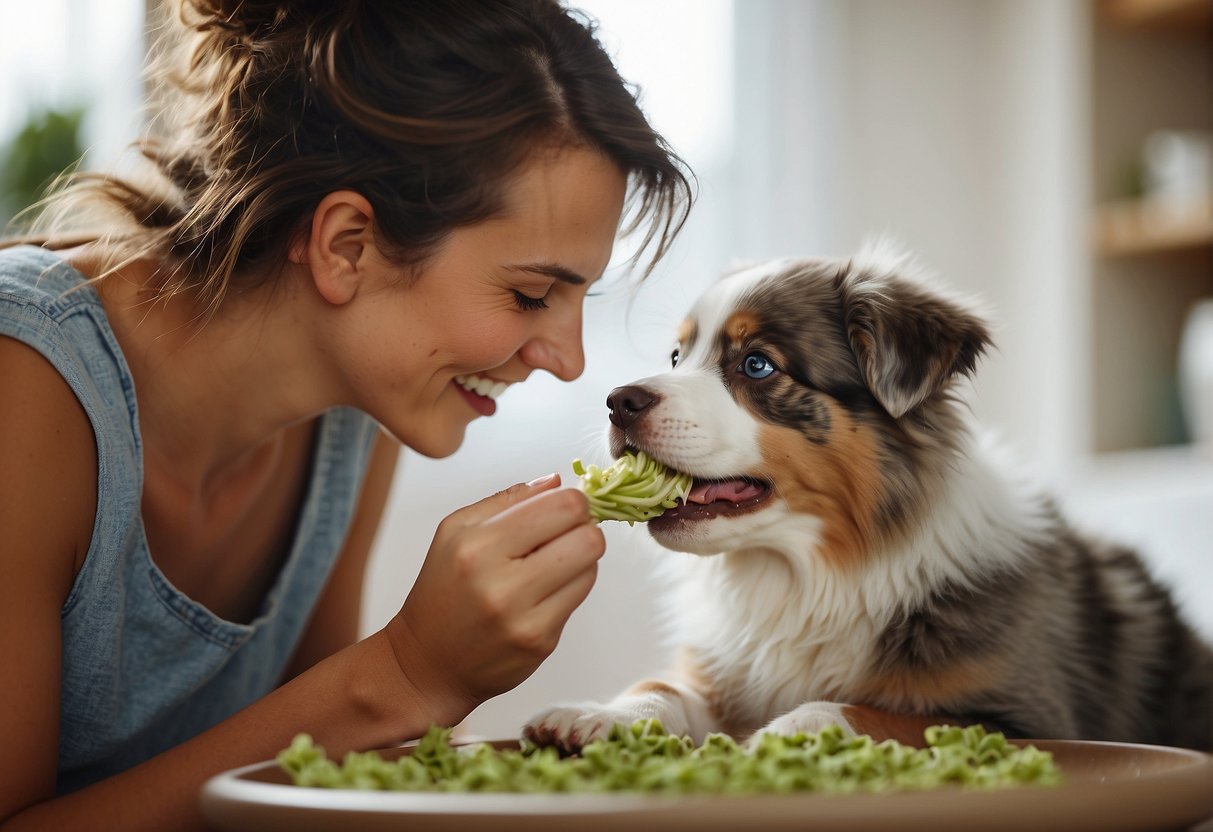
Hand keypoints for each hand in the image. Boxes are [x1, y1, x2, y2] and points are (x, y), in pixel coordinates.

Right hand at [383, 474, 604, 725]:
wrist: (428, 663)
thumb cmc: (442, 590)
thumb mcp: (455, 532)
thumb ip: (508, 500)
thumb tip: (557, 481)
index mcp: (477, 545)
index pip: (562, 506)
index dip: (574, 502)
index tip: (563, 509)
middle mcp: (500, 583)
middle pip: (588, 538)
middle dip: (583, 529)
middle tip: (564, 534)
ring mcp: (523, 617)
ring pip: (590, 567)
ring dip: (579, 559)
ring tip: (550, 564)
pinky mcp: (540, 642)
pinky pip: (580, 597)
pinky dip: (570, 586)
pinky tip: (544, 591)